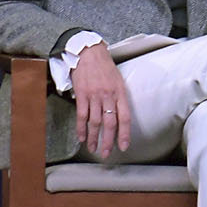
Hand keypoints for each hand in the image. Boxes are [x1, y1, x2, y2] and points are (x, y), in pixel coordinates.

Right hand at [69, 43, 130, 157]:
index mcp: (120, 92)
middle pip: (110, 123)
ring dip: (94, 138)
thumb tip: (119, 116)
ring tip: (94, 149)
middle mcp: (108, 96)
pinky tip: (82, 138)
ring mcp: (94, 96)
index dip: (125, 133)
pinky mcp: (81, 95)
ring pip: (95, 122)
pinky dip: (81, 128)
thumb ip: (119, 97)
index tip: (124, 146)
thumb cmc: (105, 67)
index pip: (125, 117)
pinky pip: (82, 115)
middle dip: (108, 141)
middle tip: (107, 154)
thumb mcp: (118, 80)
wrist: (89, 52)